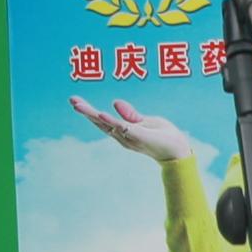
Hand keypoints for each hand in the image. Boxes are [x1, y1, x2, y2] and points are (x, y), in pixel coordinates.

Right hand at [71, 94, 205, 168]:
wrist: (179, 150)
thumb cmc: (162, 136)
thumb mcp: (145, 121)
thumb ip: (130, 114)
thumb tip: (114, 101)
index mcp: (123, 130)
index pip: (102, 120)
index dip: (88, 110)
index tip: (74, 100)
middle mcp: (123, 136)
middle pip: (101, 123)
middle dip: (86, 112)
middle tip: (71, 101)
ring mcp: (131, 137)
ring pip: (109, 125)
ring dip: (93, 115)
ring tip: (79, 105)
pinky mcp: (142, 136)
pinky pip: (125, 128)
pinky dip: (113, 121)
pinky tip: (102, 114)